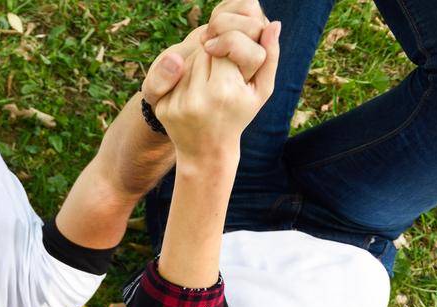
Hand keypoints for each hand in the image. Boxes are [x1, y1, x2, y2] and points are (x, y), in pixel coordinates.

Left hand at [153, 19, 280, 164]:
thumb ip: (270, 57)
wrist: (206, 151)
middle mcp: (198, 97)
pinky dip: (183, 79)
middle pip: (205, 52)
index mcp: (224, 91)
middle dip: (214, 56)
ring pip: (188, 61)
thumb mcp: (260, 91)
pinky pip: (174, 78)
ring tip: (208, 84)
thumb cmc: (238, 116)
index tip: (233, 59)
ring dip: (198, 65)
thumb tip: (272, 25)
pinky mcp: (164, 108)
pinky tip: (192, 93)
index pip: (226, 46)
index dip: (231, 49)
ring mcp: (179, 103)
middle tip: (220, 75)